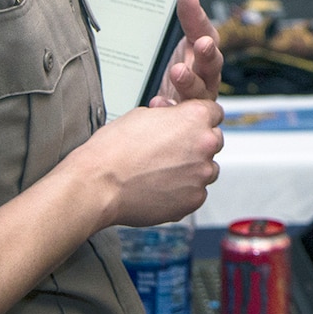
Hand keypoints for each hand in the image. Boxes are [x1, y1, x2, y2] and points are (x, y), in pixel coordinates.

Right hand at [79, 97, 223, 226]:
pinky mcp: (193, 200)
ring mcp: (201, 175)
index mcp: (195, 118)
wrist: (98, 184)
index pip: (214, 113)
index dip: (199, 119)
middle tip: (170, 151)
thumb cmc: (113, 149)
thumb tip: (173, 118)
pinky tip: (160, 188)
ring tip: (162, 172)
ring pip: (208, 169)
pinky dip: (184, 191)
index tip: (189, 126)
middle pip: (214, 141)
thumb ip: (169, 116)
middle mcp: (205, 144)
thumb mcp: (142, 115)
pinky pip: (196, 193)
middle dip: (197, 144)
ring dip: (193, 169)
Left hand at [152, 0, 222, 104]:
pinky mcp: (185, 113)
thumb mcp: (189, 39)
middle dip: (207, 56)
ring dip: (189, 81)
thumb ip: (190, 18)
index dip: (206, 33)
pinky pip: (180, 114)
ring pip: (199, 91)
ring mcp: (198, 97)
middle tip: (201, 45)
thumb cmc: (190, 67)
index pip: (210, 40)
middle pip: (212, 66)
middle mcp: (207, 76)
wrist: (180, 99)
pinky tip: (158, 102)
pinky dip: (169, 106)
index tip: (202, 35)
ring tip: (177, 72)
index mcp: (208, 55)